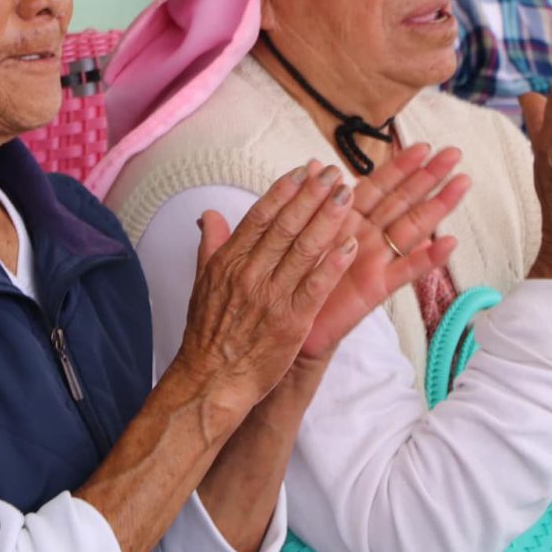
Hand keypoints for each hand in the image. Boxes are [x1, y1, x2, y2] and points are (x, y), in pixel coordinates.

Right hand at [174, 163, 356, 404]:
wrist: (210, 380)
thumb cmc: (208, 334)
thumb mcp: (202, 283)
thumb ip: (211, 246)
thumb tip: (208, 215)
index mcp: (228, 261)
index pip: (260, 216)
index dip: (284, 191)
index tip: (303, 171)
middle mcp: (249, 273)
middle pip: (286, 226)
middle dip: (312, 196)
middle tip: (332, 174)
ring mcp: (270, 297)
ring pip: (303, 249)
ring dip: (327, 219)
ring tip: (346, 196)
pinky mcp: (290, 322)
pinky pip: (315, 287)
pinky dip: (332, 264)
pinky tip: (349, 245)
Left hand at [301, 145, 468, 361]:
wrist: (292, 323)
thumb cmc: (298, 276)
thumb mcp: (301, 231)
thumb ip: (314, 199)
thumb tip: (315, 163)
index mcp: (347, 220)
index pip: (378, 186)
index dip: (399, 167)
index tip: (421, 145)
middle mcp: (367, 236)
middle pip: (403, 200)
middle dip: (428, 177)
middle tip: (454, 154)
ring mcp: (376, 260)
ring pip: (412, 227)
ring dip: (438, 206)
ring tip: (462, 183)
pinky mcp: (377, 287)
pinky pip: (405, 270)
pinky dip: (427, 257)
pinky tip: (449, 242)